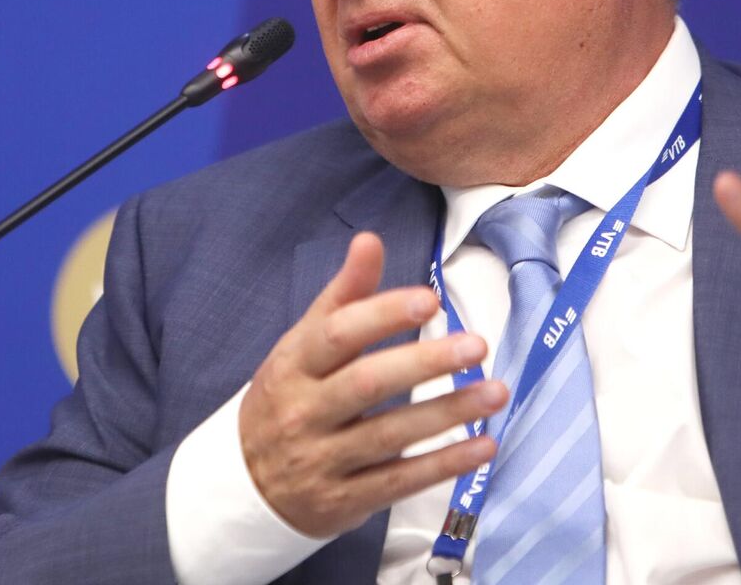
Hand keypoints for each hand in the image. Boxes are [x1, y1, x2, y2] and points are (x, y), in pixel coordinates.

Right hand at [237, 231, 508, 536]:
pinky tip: (483, 445)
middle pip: (366, 384)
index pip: (337, 334)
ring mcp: (322, 459)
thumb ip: (343, 296)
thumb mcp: (301, 345)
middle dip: (424, 363)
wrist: (245, 483)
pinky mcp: (343, 500)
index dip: (383, 315)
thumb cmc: (288, 397)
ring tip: (495, 391)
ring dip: (448, 413)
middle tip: (476, 345)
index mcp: (292, 365)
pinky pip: (399, 482)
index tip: (429, 300)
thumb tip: (369, 241)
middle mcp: (303, 412)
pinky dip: (444, 465)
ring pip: (389, 436)